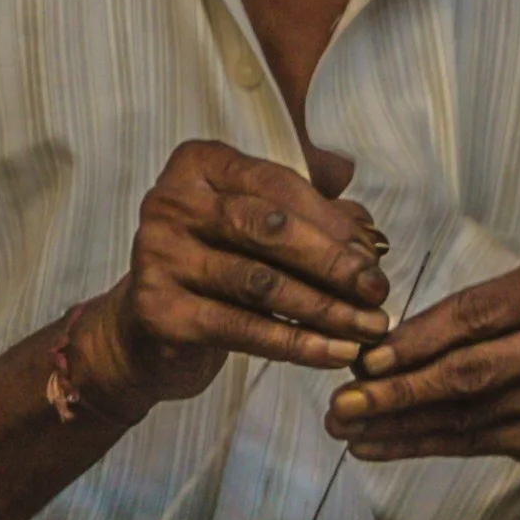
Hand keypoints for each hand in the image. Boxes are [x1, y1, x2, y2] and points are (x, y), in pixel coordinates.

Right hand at [74, 140, 389, 411]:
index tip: (374, 255)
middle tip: (378, 292)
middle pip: (270, 231)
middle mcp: (171, 203)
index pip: (278, 186)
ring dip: (326, 309)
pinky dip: (298, 344)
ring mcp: (159, 256)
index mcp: (197, 166)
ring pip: (261, 284)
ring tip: (369, 328)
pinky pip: (243, 329)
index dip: (332, 223)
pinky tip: (336, 353)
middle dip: (334, 264)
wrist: (142, 330)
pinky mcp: (160, 311)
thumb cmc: (213, 266)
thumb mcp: (255, 230)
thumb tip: (368, 231)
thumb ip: (310, 217)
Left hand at [321, 252, 519, 495]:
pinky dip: (417, 444)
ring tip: (346, 427)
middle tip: (344, 402)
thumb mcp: (519, 296)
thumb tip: (377, 352)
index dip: (419, 339)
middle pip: (471, 371)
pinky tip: (375, 446)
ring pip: (465, 414)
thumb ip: (463, 314)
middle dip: (400, 390)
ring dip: (397, 424)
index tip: (368, 360)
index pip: (477, 315)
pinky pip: (471, 442)